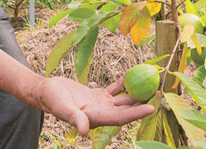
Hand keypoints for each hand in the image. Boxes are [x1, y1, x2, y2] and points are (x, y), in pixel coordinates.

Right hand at [35, 75, 154, 134]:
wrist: (46, 92)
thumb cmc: (52, 100)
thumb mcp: (62, 108)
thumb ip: (74, 118)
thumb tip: (85, 130)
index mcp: (96, 118)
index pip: (120, 118)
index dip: (136, 114)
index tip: (152, 108)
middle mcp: (102, 113)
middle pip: (126, 110)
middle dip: (143, 104)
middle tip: (159, 94)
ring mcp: (101, 105)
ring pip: (123, 100)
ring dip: (137, 94)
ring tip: (152, 84)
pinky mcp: (98, 96)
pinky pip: (115, 90)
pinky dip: (124, 84)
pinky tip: (134, 75)